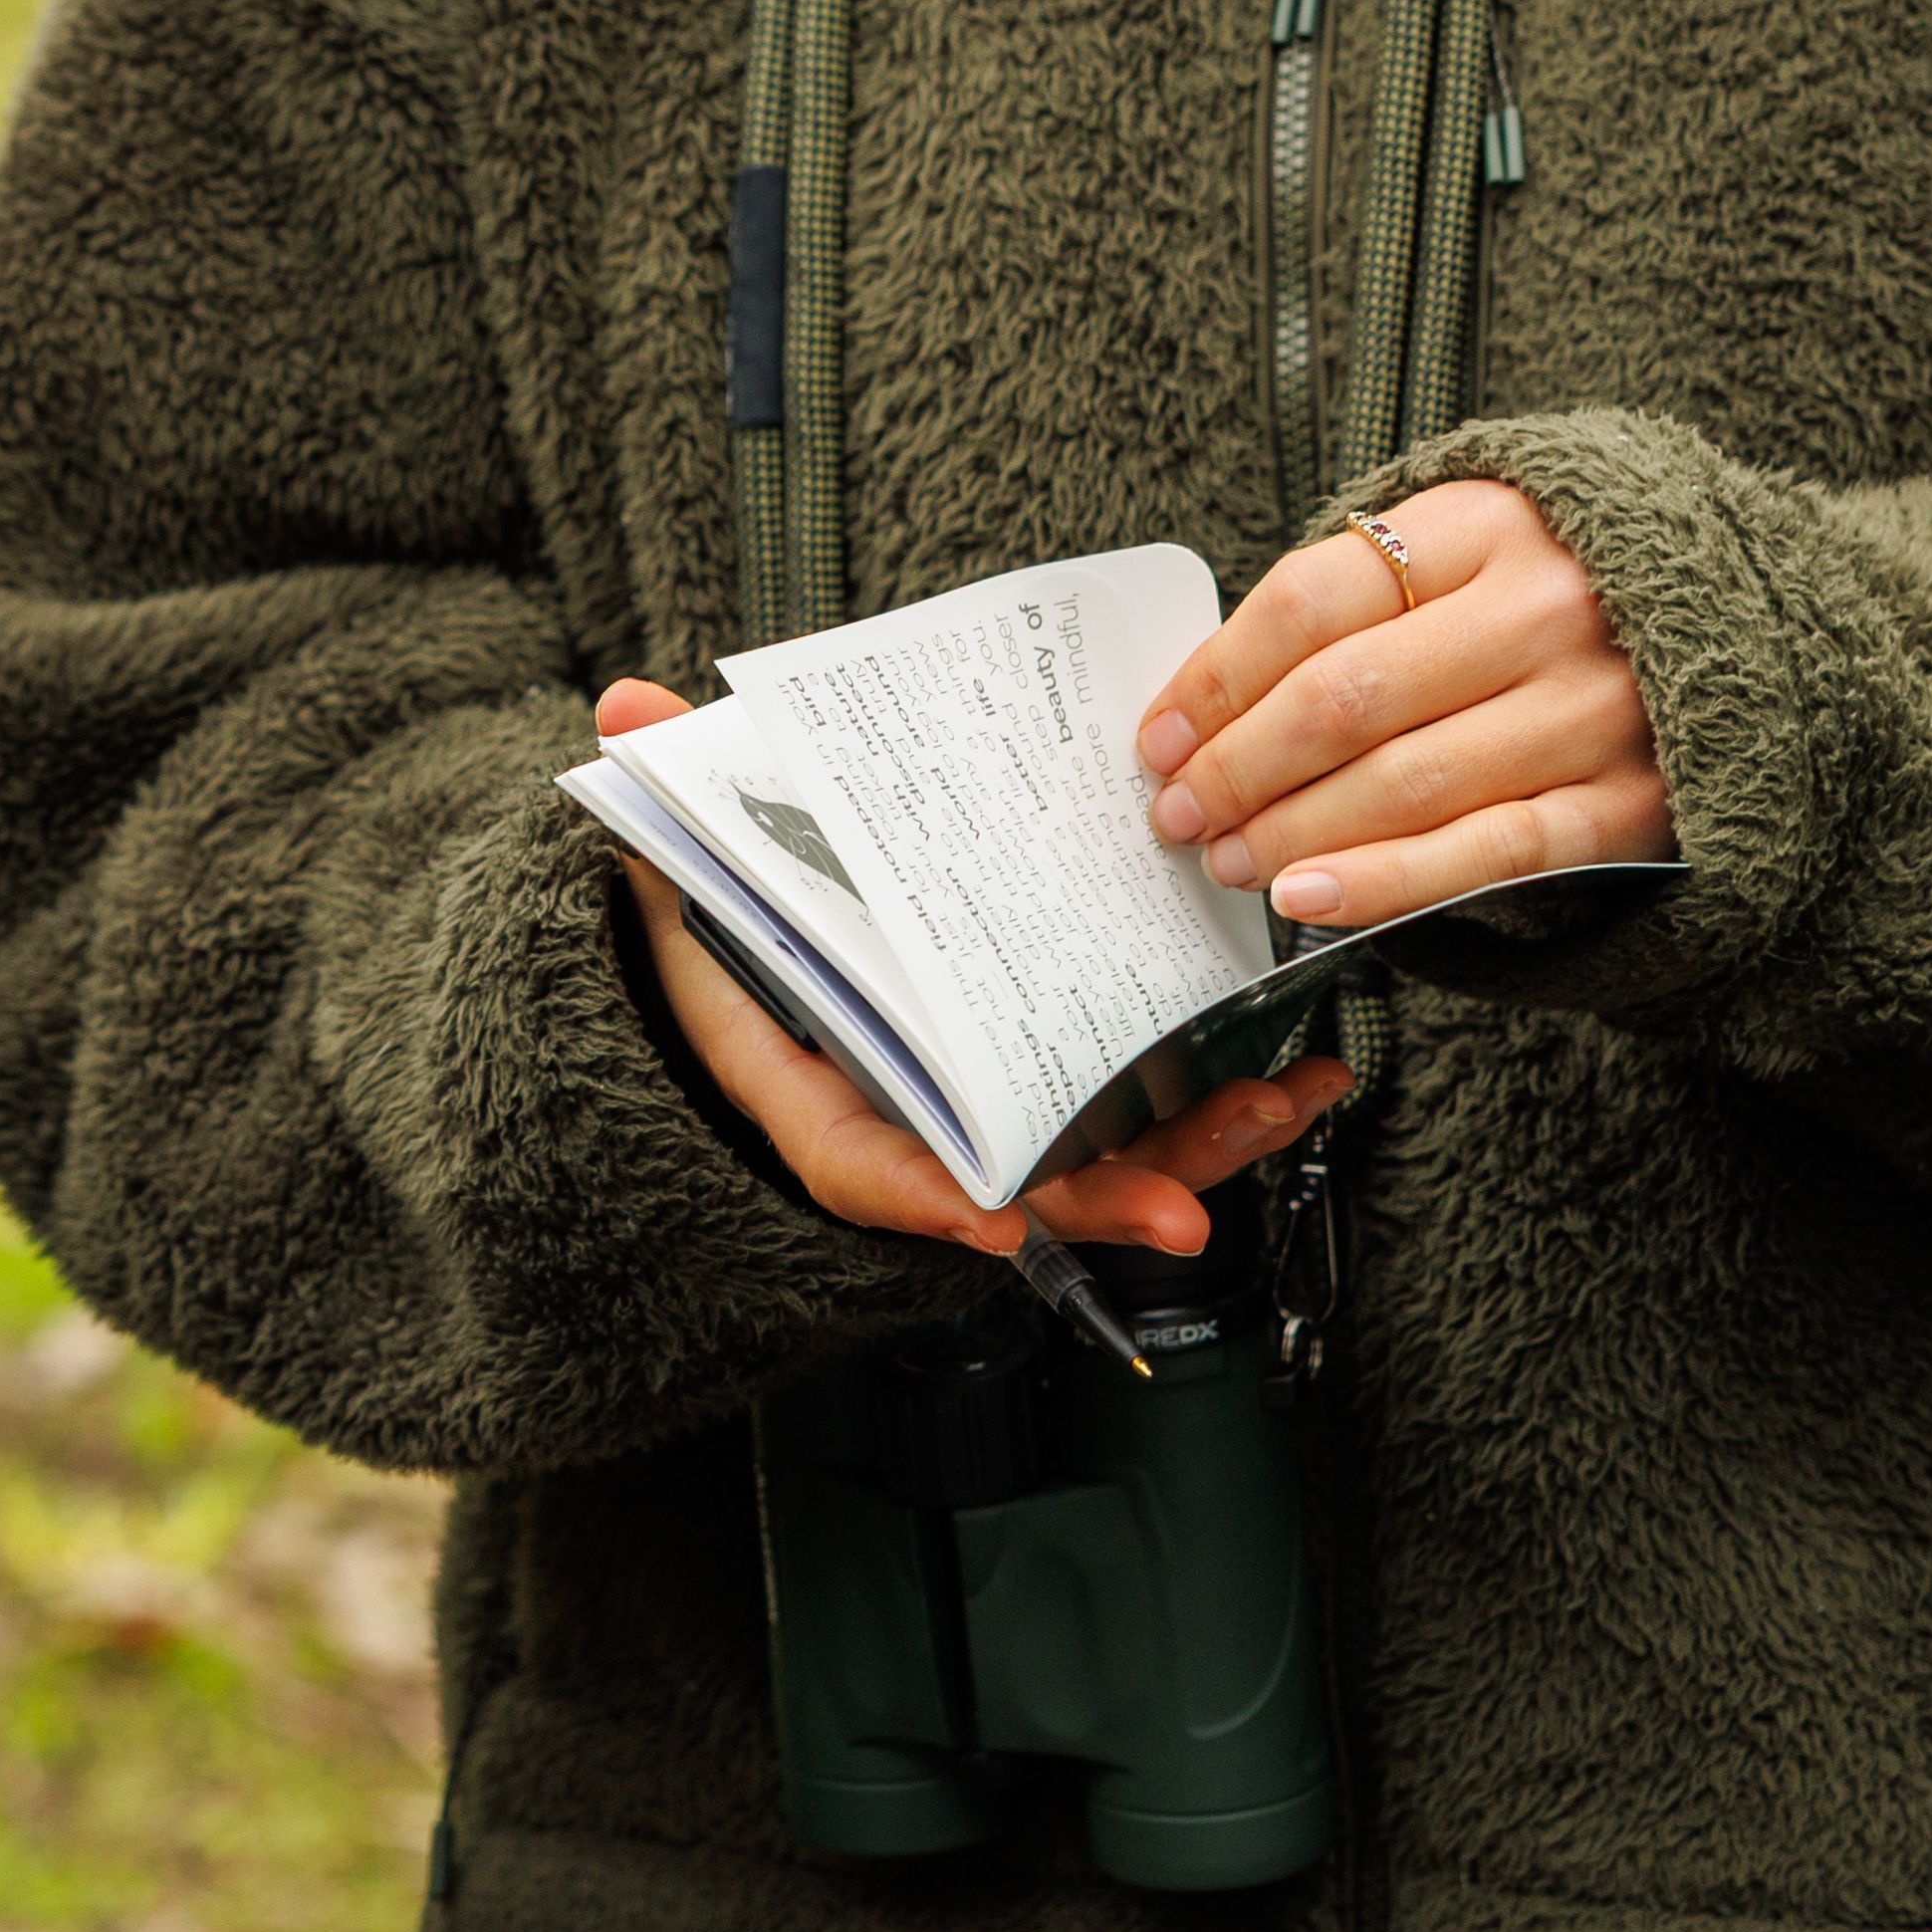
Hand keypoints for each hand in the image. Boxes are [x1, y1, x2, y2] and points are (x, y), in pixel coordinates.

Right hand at [597, 679, 1350, 1256]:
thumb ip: (666, 795)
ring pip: (1110, 1164)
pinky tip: (1306, 1079)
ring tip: (1282, 1109)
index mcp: (823, 1090)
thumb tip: (624, 710)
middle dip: (1105, 1202)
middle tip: (1181, 1213)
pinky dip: (1230, 1105)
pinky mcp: (1075, 1085)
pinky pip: (1158, 1118)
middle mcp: (927, 1121)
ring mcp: (1006, 1111)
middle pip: (1022, 1190)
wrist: (764, 949)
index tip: (994, 1221)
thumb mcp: (690, 861)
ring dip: (1204, 1151)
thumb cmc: (738, 921)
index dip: (929, 1195)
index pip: (868, 1165)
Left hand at [1136, 480, 1675, 926]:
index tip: (1160, 736)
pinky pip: (1488, 853)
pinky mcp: (1627, 801)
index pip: (1313, 599)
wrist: (1753, 631)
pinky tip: (1313, 899)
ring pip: (1407, 781)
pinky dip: (1389, 882)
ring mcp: (1595, 706)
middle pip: (1348, 696)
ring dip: (1295, 833)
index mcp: (1492, 521)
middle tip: (1179, 813)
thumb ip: (1364, 598)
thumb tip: (1209, 702)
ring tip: (1230, 860)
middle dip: (1240, 767)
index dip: (1216, 677)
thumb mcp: (1475, 547)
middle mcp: (1548, 605)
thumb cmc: (1567, 594)